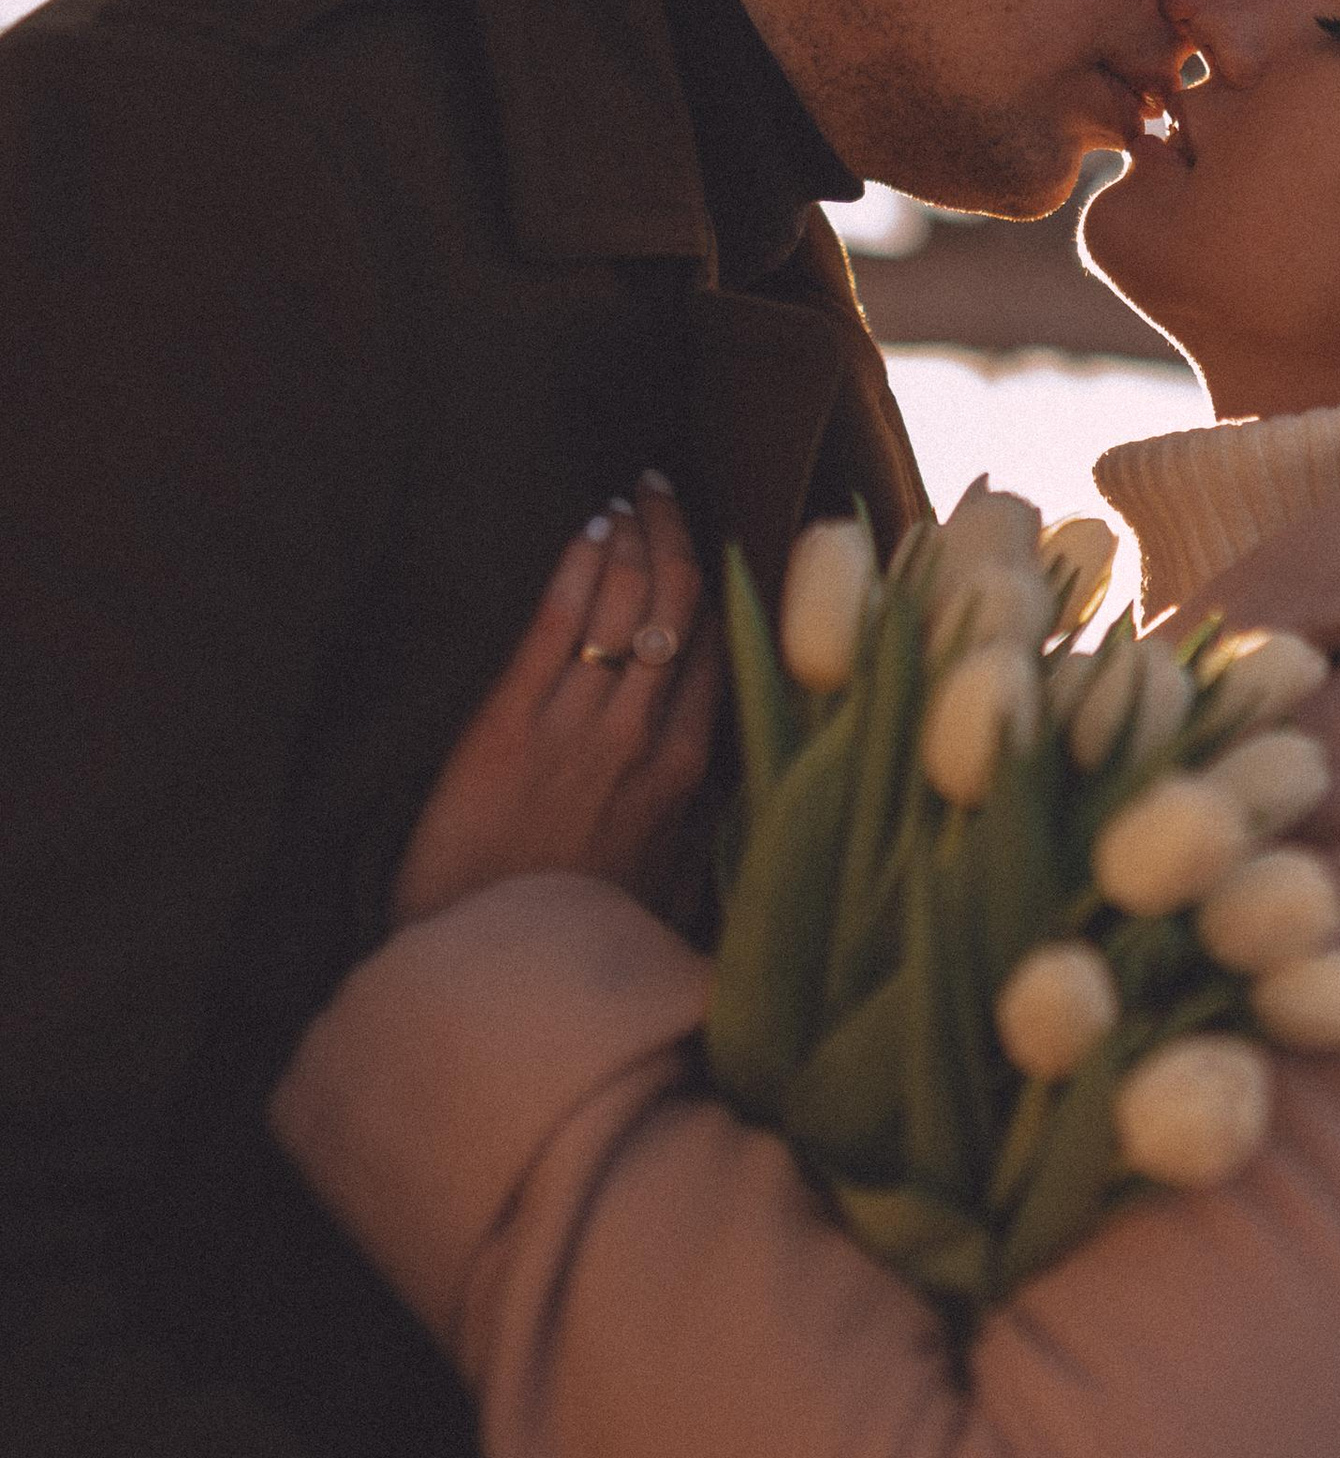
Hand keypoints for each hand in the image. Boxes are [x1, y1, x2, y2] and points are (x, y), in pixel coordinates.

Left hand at [390, 476, 720, 928]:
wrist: (487, 966)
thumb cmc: (571, 934)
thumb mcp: (662, 891)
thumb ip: (698, 835)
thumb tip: (734, 803)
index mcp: (683, 777)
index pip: (719, 659)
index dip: (719, 592)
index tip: (715, 545)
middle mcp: (640, 741)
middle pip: (678, 614)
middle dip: (676, 539)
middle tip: (667, 490)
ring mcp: (576, 728)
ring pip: (625, 607)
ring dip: (633, 539)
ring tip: (633, 494)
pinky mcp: (508, 724)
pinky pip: (557, 625)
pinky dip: (579, 568)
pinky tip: (590, 529)